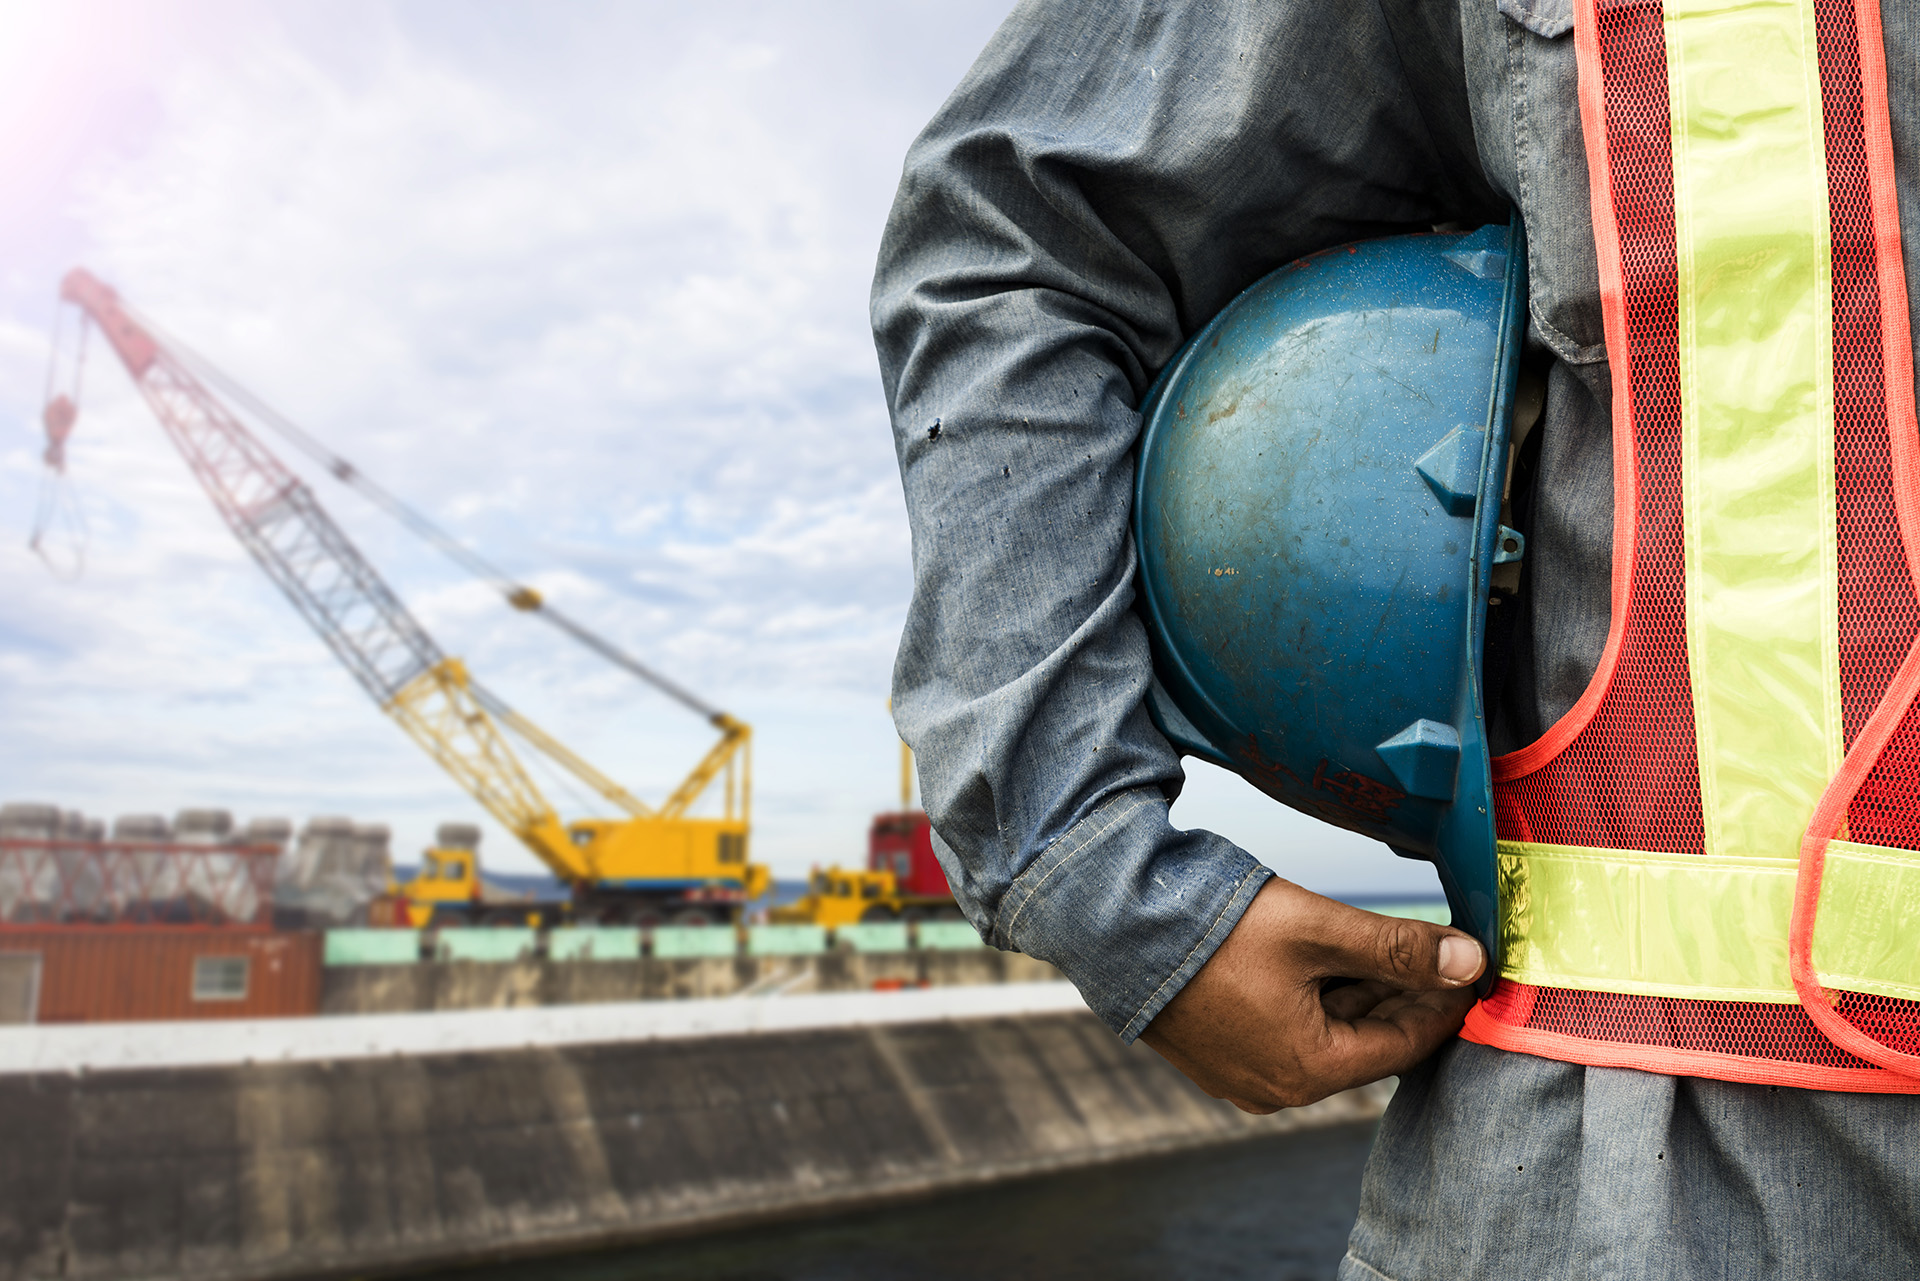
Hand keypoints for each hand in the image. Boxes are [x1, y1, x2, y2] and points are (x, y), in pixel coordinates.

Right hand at [1138, 878, 1484, 1111]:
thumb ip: (1396, 947)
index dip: (1445, 1003)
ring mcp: (1239, 1072)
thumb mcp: (1316, 930)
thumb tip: (1471, 962)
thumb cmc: (1210, 929)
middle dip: (1404, 994)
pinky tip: (1333, 955)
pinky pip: (1286, 1028)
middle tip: (1441, 950)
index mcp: (1306, 1071)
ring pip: (1325, 1033)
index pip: (1404, 1043)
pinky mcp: (1215, 1048)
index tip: (1476, 966)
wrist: (1110, 922)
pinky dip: (1317, 996)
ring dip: (1360, 991)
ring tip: (1391, 945)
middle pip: (1364, 1041)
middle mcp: (1274, 1087)